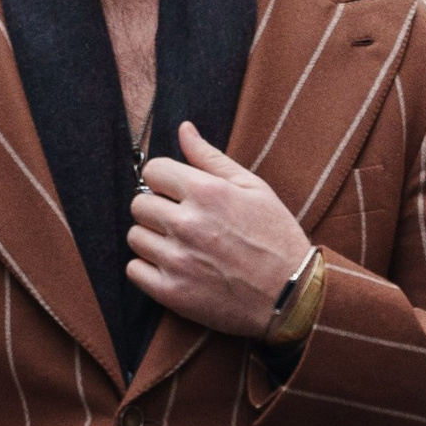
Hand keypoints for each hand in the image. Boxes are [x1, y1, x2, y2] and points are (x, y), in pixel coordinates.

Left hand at [127, 122, 311, 340]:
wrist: (292, 295)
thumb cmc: (276, 237)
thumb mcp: (253, 188)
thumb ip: (212, 158)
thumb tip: (183, 129)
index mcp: (206, 192)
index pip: (153, 171)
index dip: (164, 180)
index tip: (176, 192)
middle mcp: (187, 224)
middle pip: (139, 204)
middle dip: (156, 209)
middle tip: (180, 222)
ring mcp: (177, 260)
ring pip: (135, 237)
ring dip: (152, 239)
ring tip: (180, 246)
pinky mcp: (172, 292)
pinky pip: (134, 271)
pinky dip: (147, 269)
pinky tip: (173, 267)